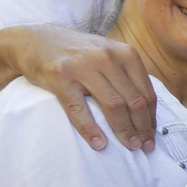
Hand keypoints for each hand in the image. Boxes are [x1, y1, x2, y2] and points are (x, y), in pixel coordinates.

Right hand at [0, 24, 158, 153]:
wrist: (34, 39)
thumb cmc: (77, 52)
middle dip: (143, 128)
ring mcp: (83, 67)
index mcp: (124, 53)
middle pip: (134, 101)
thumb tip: (148, 109)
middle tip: (144, 147)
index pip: (147, 92)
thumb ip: (127, 74)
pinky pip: (79, 109)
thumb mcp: (108, 53)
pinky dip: (91, 130)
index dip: (152, 118)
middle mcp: (107, 58)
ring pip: (113, 106)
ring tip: (130, 146)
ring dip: (124, 130)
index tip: (152, 135)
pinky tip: (100, 144)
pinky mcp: (60, 77)